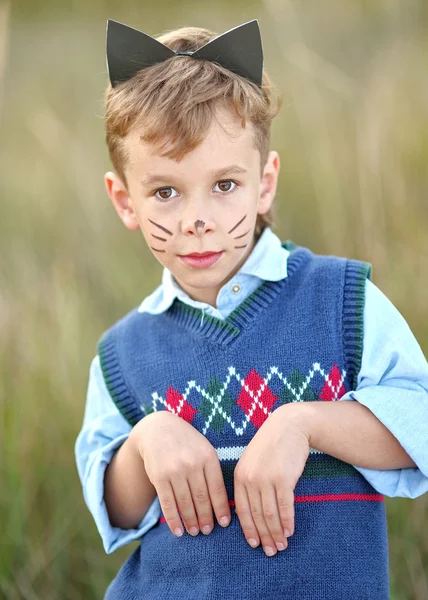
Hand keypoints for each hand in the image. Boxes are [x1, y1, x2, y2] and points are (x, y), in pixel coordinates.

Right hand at [131, 411, 230, 537]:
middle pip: (202, 499)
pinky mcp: (159, 477)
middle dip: (206, 518)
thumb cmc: (186, 443)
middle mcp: (192, 463)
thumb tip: (223, 502)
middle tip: (208, 531)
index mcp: (208, 457)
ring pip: (185, 503)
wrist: (157, 429)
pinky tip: (178, 531)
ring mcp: (175, 470)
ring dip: (191, 521)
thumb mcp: (203, 449)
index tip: (224, 524)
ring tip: (195, 532)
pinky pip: (168, 503)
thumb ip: (212, 471)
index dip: (221, 509)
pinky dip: (173, 520)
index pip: (217, 489)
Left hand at [233, 404, 309, 555]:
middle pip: (256, 516)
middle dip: (264, 536)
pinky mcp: (283, 479)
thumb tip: (251, 510)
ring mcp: (266, 479)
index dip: (249, 529)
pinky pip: (284, 507)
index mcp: (240, 476)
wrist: (289, 426)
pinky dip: (287, 522)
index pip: (242, 510)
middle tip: (270, 552)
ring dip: (276, 533)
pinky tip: (290, 531)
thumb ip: (249, 482)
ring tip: (282, 545)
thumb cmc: (271, 445)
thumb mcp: (252, 461)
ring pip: (270, 515)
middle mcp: (250, 479)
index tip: (255, 544)